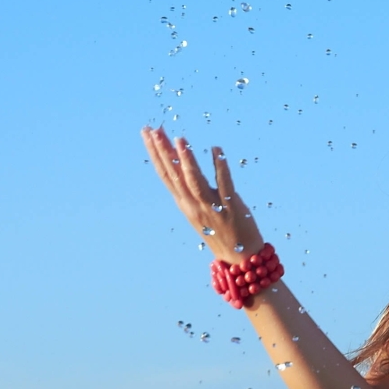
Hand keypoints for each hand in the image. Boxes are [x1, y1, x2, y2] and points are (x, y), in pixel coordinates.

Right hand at [140, 126, 264, 259]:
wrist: (240, 260)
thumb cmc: (221, 231)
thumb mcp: (199, 209)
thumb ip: (190, 187)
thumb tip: (181, 161)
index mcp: (184, 204)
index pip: (165, 175)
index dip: (155, 153)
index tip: (147, 133)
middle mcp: (194, 206)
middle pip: (175, 175)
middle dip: (163, 151)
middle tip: (154, 129)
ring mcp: (212, 207)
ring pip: (195, 181)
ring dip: (187, 160)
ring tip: (180, 139)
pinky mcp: (231, 208)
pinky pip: (225, 184)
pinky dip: (220, 167)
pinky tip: (216, 149)